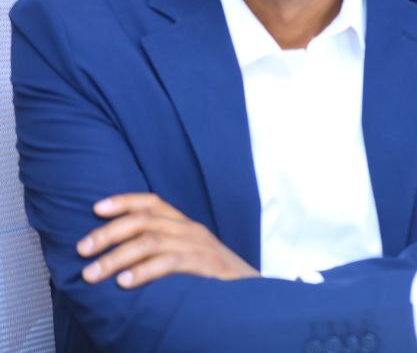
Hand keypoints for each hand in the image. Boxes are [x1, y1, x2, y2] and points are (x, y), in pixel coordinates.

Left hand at [77, 193, 258, 287]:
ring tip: (93, 273)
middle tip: (82, 249)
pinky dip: (144, 271)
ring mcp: (200, 246)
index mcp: (185, 225)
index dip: (124, 201)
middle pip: (144, 220)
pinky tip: (125, 283)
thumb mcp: (187, 257)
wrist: (253, 296)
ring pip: (151, 241)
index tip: (96, 208)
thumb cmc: (213, 279)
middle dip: (108, 233)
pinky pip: (170, 263)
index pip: (152, 202)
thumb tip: (118, 255)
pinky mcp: (206, 265)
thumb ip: (161, 251)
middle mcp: (191, 230)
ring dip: (116, 257)